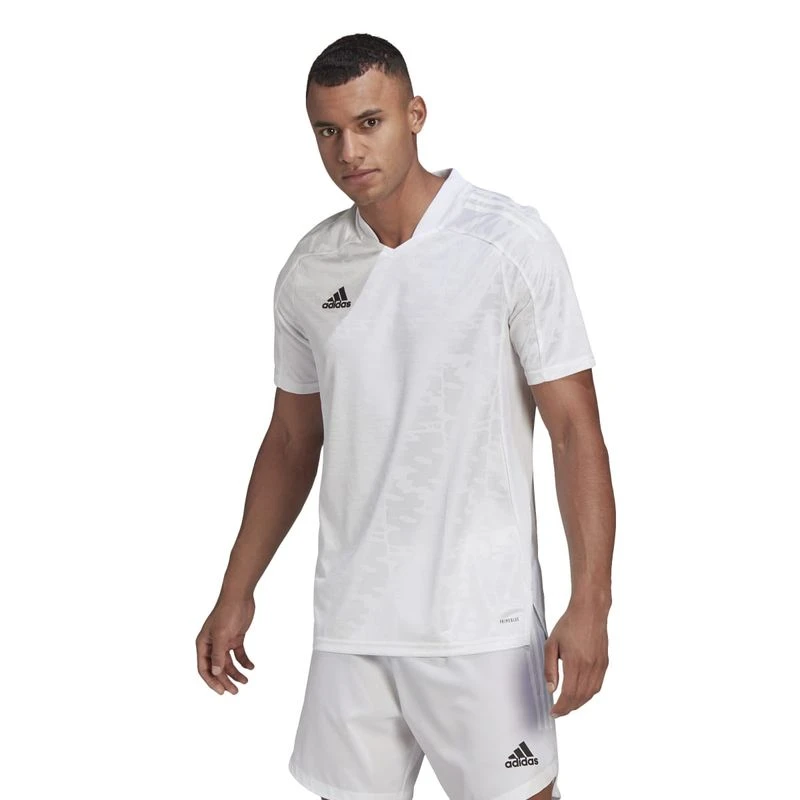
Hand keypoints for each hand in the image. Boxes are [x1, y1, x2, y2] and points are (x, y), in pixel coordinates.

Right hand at [196, 595, 255, 694]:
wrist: (240, 596)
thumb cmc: (226, 612)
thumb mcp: (221, 634)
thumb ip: (218, 654)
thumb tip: (216, 672)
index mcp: (203, 644)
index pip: (204, 668)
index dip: (212, 681)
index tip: (222, 691)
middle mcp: (212, 644)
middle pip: (217, 668)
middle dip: (225, 680)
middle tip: (235, 692)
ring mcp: (224, 641)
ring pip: (228, 663)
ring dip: (236, 673)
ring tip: (245, 681)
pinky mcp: (235, 638)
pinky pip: (239, 654)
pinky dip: (244, 661)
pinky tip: (251, 667)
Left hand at [544, 597, 608, 717]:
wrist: (589, 611)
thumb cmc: (570, 624)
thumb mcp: (551, 644)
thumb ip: (550, 668)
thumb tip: (551, 688)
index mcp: (575, 663)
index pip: (568, 694)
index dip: (561, 707)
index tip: (554, 712)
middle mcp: (590, 667)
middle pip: (580, 697)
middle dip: (569, 708)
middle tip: (559, 711)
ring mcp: (599, 666)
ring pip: (590, 694)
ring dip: (579, 703)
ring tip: (568, 705)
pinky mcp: (604, 663)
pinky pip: (598, 685)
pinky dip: (589, 694)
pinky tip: (582, 694)